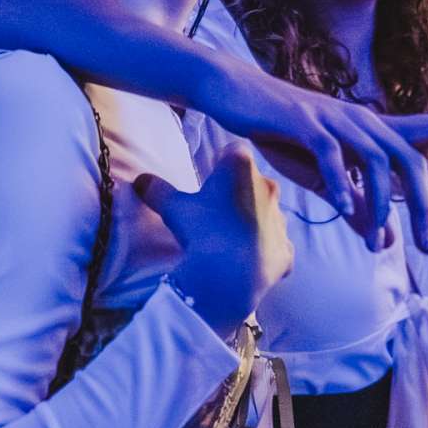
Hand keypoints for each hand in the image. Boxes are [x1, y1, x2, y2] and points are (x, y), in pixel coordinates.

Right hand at [134, 147, 293, 336]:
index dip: (220, 163)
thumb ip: (157, 190)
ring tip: (229, 239)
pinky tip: (249, 261)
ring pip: (267, 213)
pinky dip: (266, 252)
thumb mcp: (174, 208)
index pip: (233, 152)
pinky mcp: (287, 250)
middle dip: (238, 192)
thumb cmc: (202, 230)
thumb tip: (139, 180)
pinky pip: (277, 247)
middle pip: (253, 181)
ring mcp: (281, 219)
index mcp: (241, 167)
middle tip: (215, 211)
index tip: (208, 179)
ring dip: (253, 221)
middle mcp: (268, 186)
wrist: (229, 275)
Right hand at [203, 60, 427, 252]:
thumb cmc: (280, 133)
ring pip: (375, 161)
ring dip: (378, 207)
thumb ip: (358, 205)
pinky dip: (341, 184)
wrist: (232, 93)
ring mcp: (334, 120)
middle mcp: (362, 120)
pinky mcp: (303, 124)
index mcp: (372, 129)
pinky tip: (345, 211)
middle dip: (423, 203)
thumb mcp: (323, 176)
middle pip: (410, 157)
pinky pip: (330, 156)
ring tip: (377, 244)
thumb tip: (391, 239)